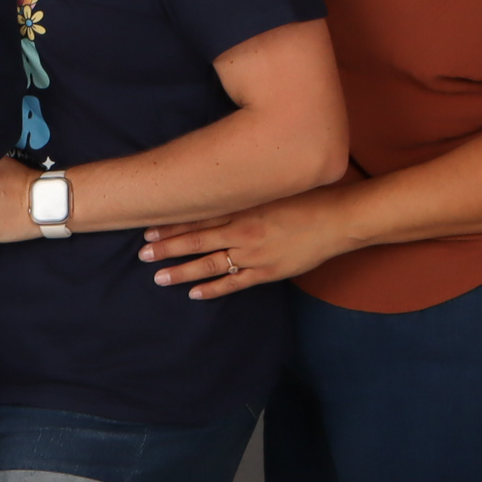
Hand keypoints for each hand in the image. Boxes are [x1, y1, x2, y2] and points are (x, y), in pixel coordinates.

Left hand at [139, 190, 356, 298]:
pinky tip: (193, 293)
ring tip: (159, 277)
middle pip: (197, 240)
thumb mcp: (269, 189)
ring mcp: (254, 253)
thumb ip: (243, 192)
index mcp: (242, 207)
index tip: (148, 229)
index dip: (172, 224)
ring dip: (182, 271)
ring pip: (210, 264)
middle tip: (143, 254)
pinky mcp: (267, 271)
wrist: (338, 219)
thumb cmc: (306, 199)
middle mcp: (243, 230)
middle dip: (167, 248)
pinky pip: (235, 283)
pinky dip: (213, 289)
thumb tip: (216, 189)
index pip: (198, 216)